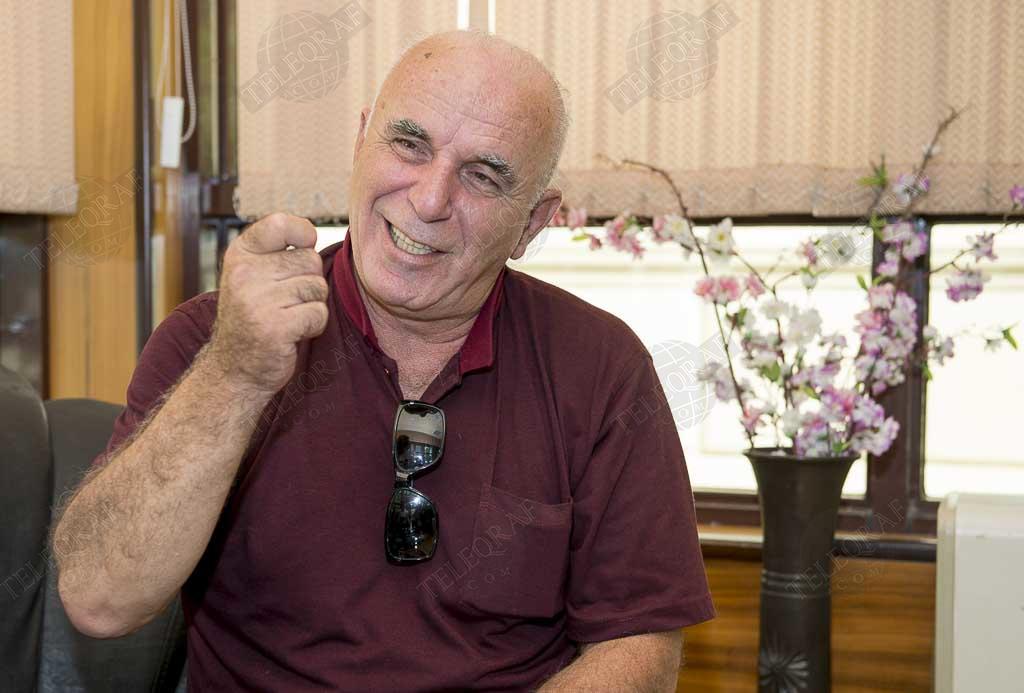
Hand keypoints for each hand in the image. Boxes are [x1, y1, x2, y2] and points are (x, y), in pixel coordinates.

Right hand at [206, 213, 328, 394]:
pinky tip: (292, 333)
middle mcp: (244, 274)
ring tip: (287, 317)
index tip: (302, 248)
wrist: (234, 370)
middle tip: (287, 302)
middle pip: (310, 260)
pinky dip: (313, 326)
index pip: (281, 223)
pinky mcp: (275, 327)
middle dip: (309, 282)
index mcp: (240, 256)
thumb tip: (313, 234)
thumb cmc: (254, 319)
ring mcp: (257, 301)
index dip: (303, 233)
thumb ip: (277, 253)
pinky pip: (318, 313)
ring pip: (317, 287)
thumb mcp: (253, 277)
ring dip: (311, 305)